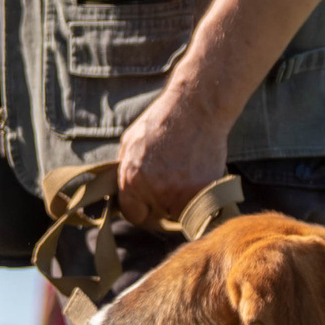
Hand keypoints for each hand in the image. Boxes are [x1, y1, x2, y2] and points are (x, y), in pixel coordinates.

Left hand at [116, 84, 228, 227]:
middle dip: (163, 204)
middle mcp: (155, 191)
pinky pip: (201, 206)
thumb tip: (120, 190)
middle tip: (172, 180)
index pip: (133, 215)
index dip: (142, 208)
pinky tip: (199, 172)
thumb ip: (125, 171)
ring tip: (186, 173)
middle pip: (159, 215)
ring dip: (183, 201)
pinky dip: (201, 195)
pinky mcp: (204, 192)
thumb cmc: (162, 121)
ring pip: (180, 213)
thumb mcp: (130, 142)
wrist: (196, 108)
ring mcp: (181, 193)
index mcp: (132, 181)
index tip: (150, 201)